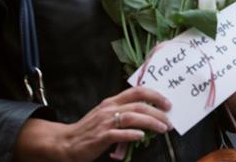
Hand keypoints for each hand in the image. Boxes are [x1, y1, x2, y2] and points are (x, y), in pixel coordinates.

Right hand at [14, 86, 172, 161]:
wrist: (65, 143)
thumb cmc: (89, 130)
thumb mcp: (106, 115)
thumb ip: (124, 112)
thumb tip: (148, 114)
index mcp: (112, 102)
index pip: (137, 91)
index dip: (155, 95)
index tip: (168, 103)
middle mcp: (109, 109)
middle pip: (139, 105)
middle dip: (158, 112)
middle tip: (169, 120)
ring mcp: (104, 122)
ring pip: (133, 117)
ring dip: (151, 122)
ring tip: (163, 128)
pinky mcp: (100, 137)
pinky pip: (119, 133)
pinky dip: (132, 134)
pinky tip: (141, 136)